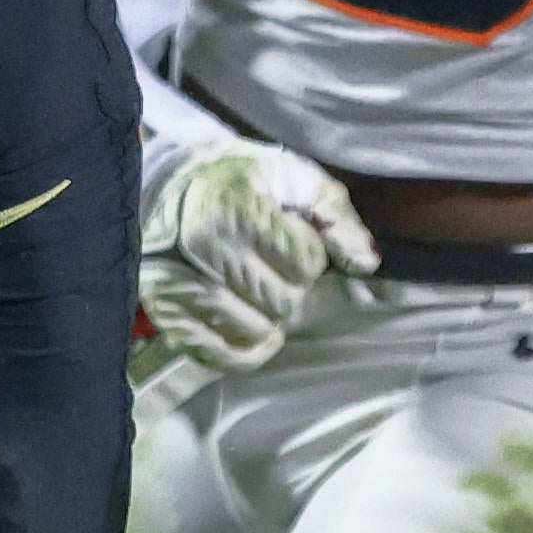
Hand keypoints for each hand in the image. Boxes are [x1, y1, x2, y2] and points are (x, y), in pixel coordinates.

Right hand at [133, 137, 374, 385]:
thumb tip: (365, 264)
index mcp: (236, 207)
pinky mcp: (167, 313)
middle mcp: (203, 248)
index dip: (310, 253)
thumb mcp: (293, 176)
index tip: (292, 237)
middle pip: (282, 299)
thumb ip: (335, 214)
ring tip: (258, 289)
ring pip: (255, 329)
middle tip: (274, 265)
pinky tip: (258, 333)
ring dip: (269, 316)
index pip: (305, 261)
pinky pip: (219, 355)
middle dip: (290, 286)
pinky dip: (246, 352)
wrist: (169, 187)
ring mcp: (179, 285)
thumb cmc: (239, 181)